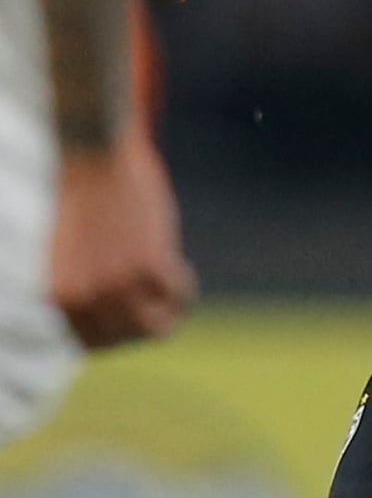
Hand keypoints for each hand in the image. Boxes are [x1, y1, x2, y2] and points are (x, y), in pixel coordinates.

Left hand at [50, 125, 196, 346]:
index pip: (92, 344)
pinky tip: (181, 266)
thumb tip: (117, 314)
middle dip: (149, 321)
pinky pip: (179, 295)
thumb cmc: (81, 194)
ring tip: (176, 282)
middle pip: (127, 338)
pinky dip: (186, 286)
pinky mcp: (149, 266)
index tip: (137, 316)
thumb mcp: (69, 253)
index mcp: (58, 298)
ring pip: (156, 327)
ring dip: (171, 310)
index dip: (119, 333)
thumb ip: (85, 287)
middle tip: (163, 300)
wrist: (89, 153)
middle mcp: (84, 299)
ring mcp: (116, 285)